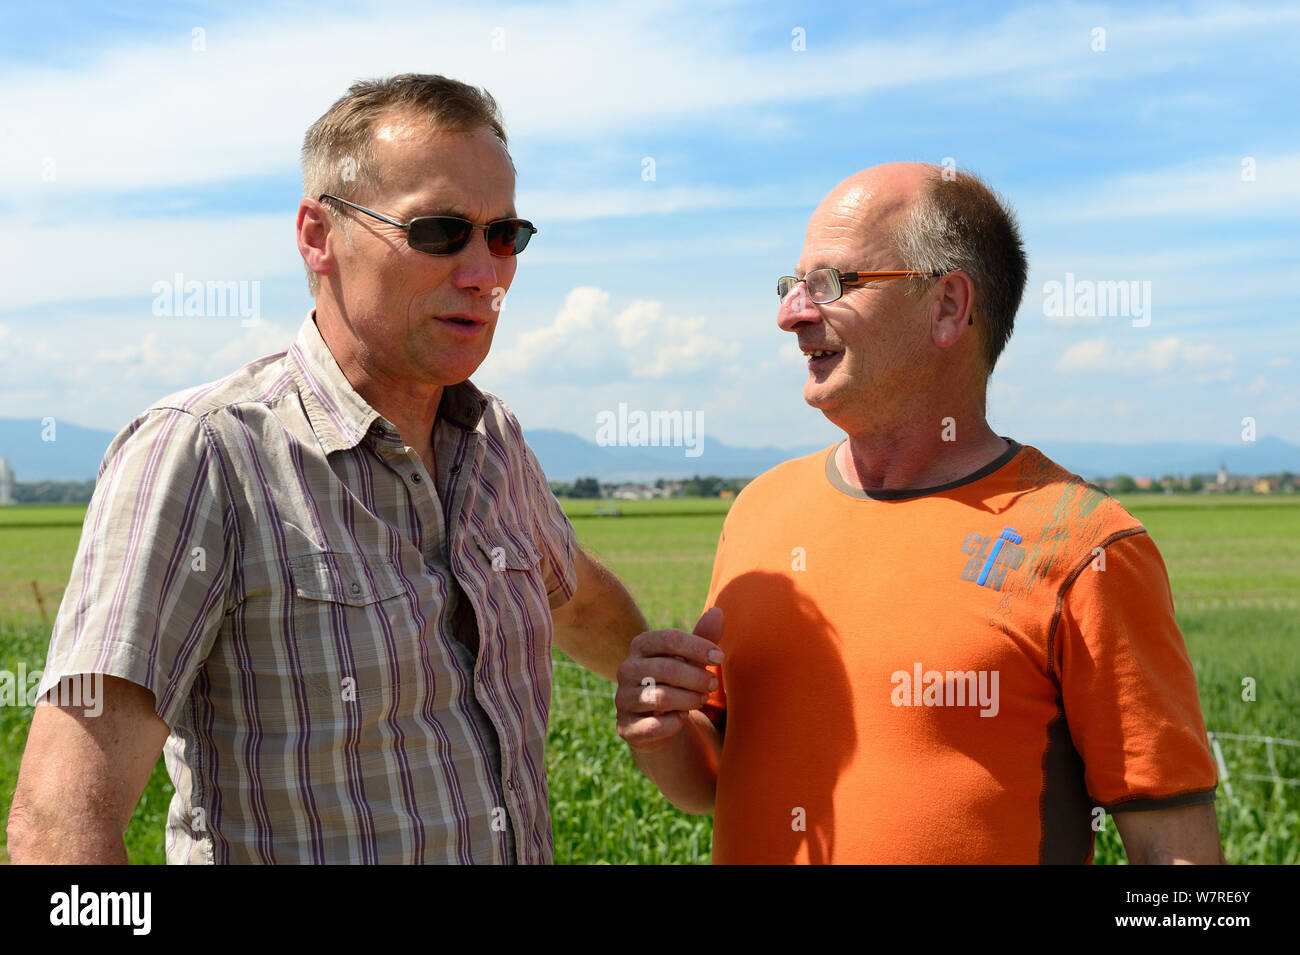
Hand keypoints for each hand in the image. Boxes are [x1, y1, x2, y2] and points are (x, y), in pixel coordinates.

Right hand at [616, 607, 723, 753]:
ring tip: (700, 699)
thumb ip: (703, 637)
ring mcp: (623, 699)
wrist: (657, 723)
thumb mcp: (691, 659)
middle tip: (713, 684)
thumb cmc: (677, 682)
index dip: (697, 647)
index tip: (719, 656)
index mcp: (640, 645)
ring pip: (661, 698)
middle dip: (697, 677)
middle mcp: (626, 669)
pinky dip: (674, 723)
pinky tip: (681, 719)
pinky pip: (653, 726)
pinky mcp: (626, 727)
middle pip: (667, 669)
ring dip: (689, 699)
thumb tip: (718, 612)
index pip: (669, 639)